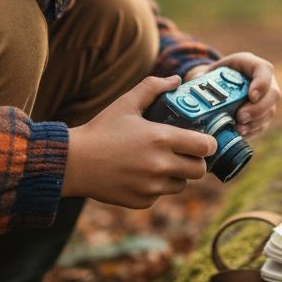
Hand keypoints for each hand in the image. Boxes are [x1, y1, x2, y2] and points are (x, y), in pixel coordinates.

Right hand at [63, 76, 216, 207]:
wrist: (73, 163)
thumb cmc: (101, 131)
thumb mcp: (125, 104)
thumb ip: (152, 88)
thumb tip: (175, 80)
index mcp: (161, 138)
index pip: (206, 146)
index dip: (207, 143)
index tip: (202, 140)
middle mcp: (160, 165)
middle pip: (200, 170)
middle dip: (195, 161)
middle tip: (183, 153)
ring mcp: (151, 187)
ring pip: (181, 184)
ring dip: (176, 175)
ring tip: (158, 163)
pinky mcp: (142, 201)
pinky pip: (161, 195)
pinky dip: (155, 187)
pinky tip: (139, 175)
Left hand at [186, 52, 280, 139]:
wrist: (219, 85)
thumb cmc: (215, 76)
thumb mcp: (208, 72)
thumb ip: (201, 79)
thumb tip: (192, 90)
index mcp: (251, 64)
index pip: (264, 70)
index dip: (261, 83)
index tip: (251, 96)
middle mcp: (265, 81)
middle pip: (272, 94)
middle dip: (257, 108)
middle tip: (240, 117)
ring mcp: (266, 99)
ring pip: (269, 112)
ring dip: (255, 122)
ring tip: (239, 128)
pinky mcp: (263, 115)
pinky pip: (263, 124)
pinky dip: (252, 130)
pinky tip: (241, 133)